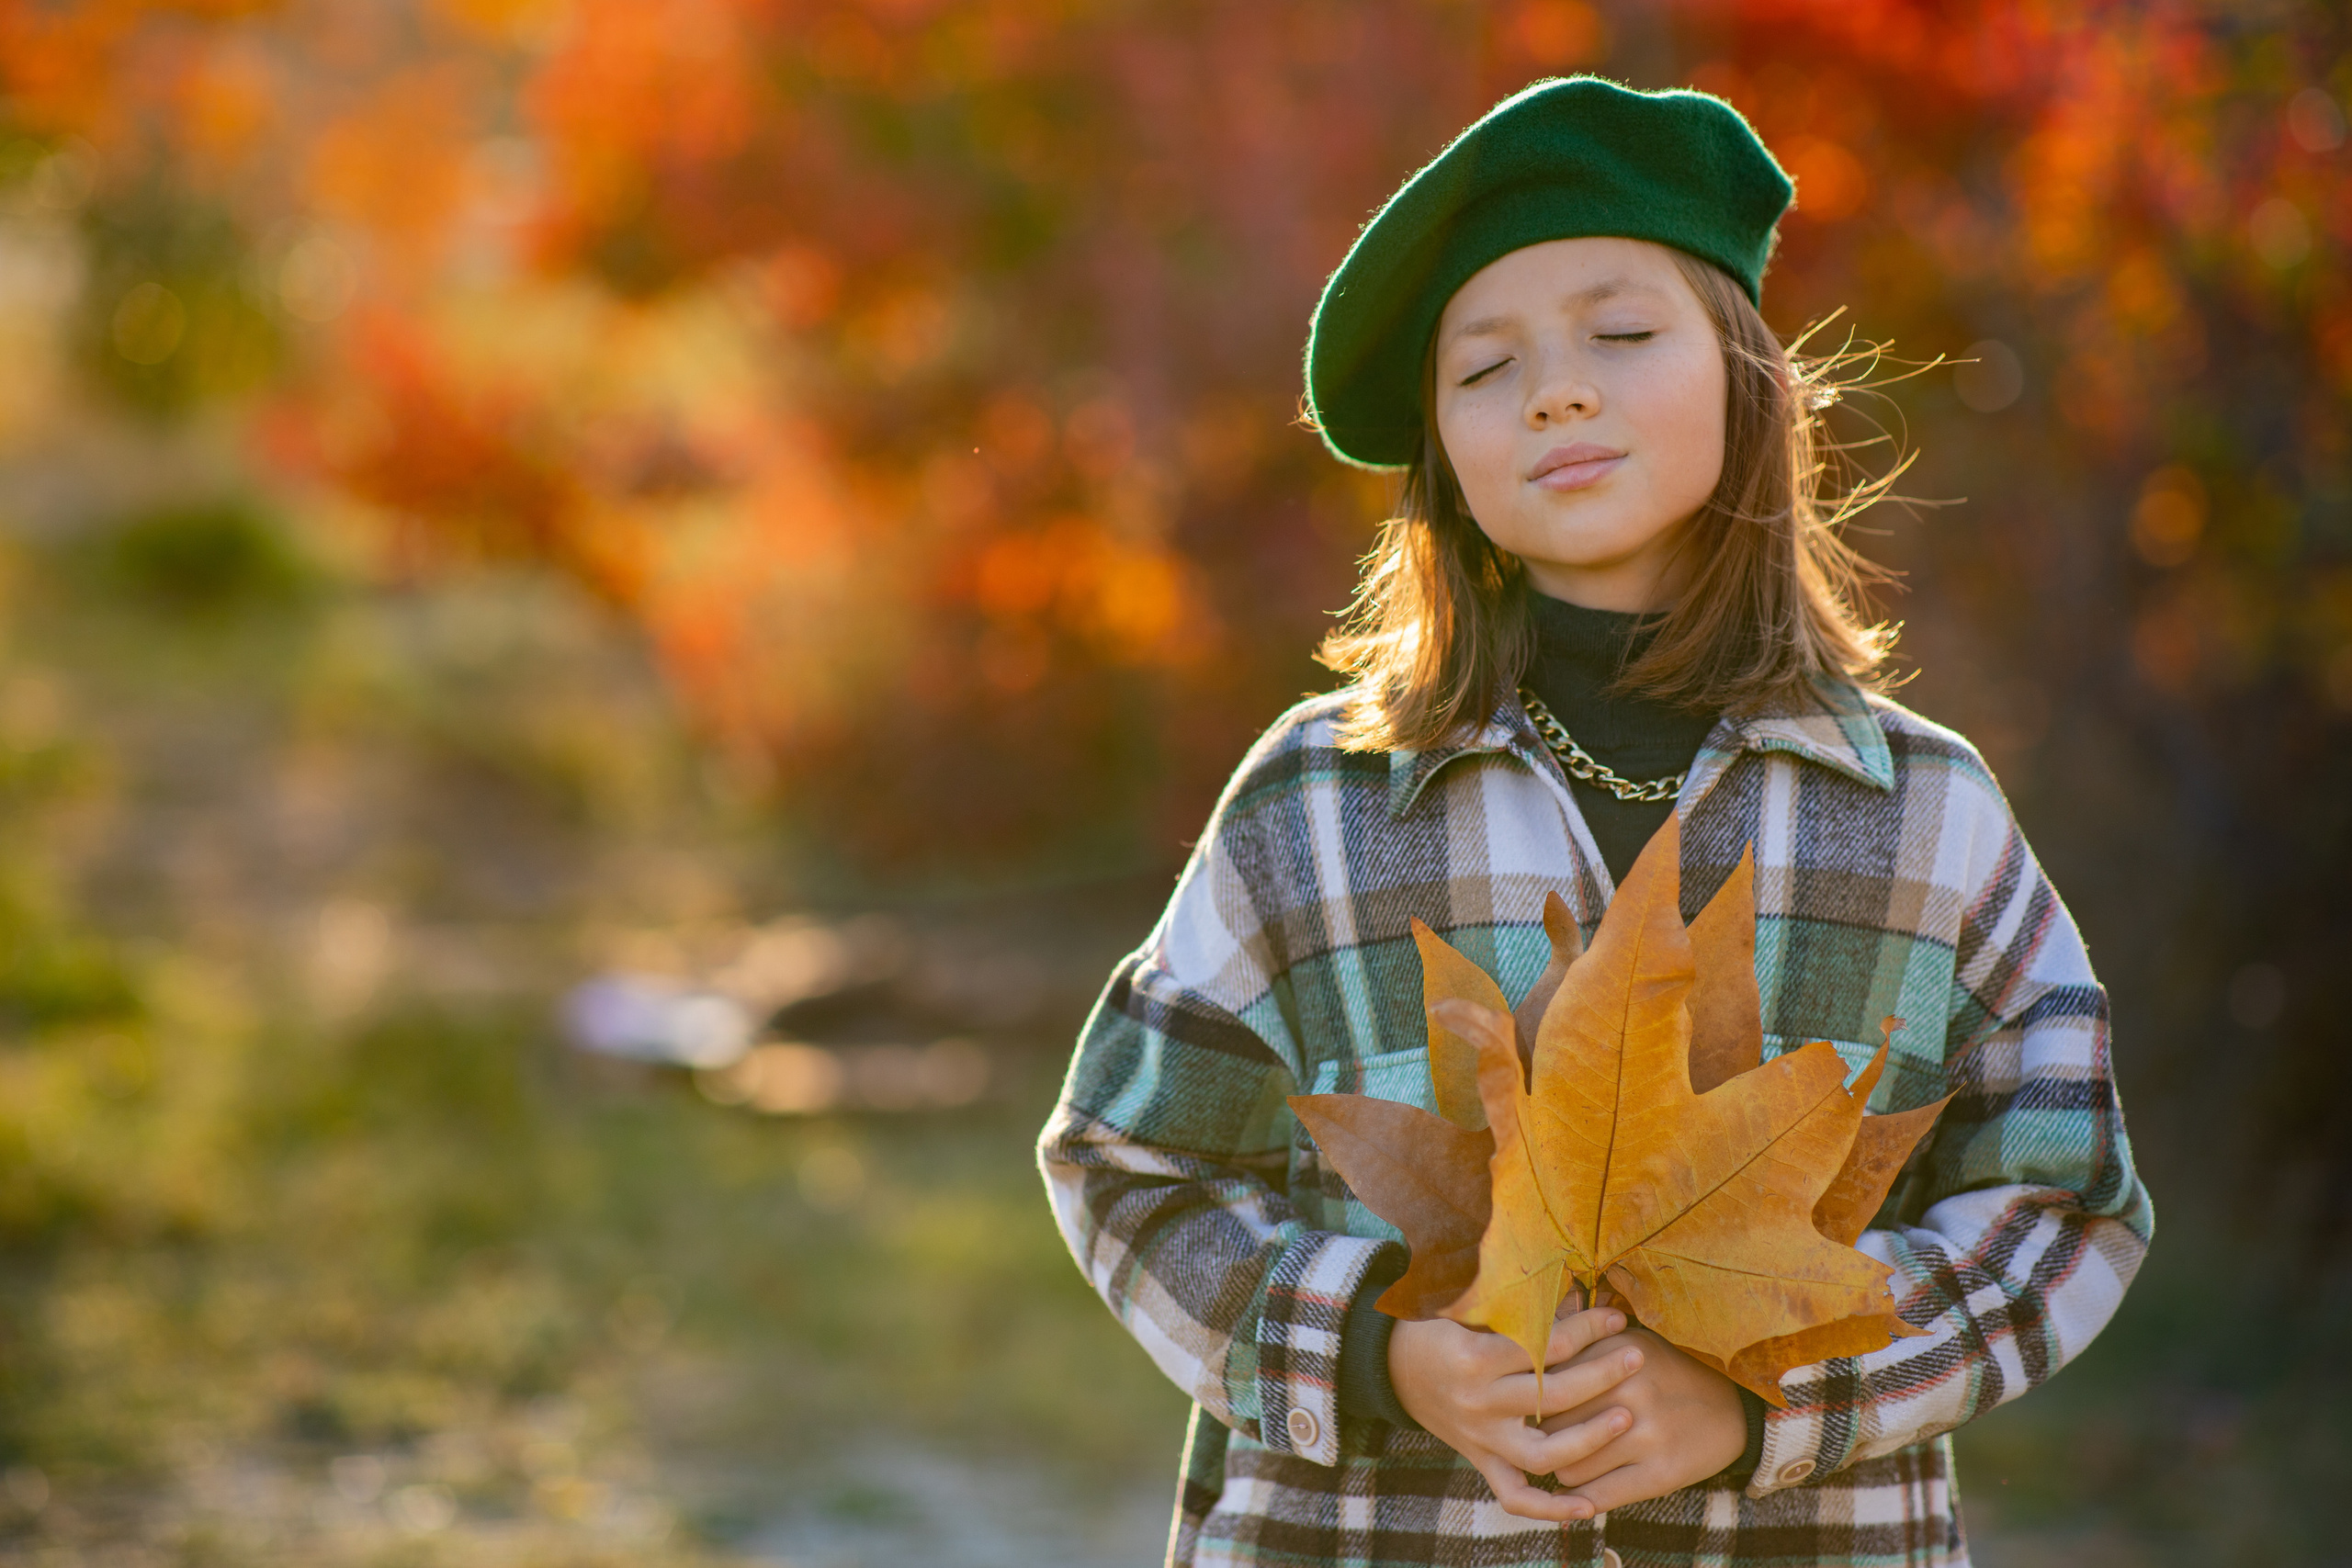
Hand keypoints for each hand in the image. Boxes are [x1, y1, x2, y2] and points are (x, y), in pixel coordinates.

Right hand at [1388, 1306, 1643, 1521]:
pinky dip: (1551, 1509)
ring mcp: (1481, 1438)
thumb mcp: (1468, 1308)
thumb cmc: (1436, 1327)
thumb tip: (1578, 1292)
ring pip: (1542, 1454)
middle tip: (1636, 1358)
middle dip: (1602, 1374)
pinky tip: (1590, 1506)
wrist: (1391, 1368)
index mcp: (1475, 1358)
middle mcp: (1479, 1403)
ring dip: (1588, 1439)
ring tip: (1626, 1418)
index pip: (1544, 1345)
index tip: (1616, 1316)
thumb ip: (1519, 1308)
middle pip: (1552, 1395)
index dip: (1586, 1328)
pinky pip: (1516, 1496)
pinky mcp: (1480, 1461)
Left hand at [1537, 1325, 1747, 1513]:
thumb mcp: (1629, 1342)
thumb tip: (1526, 1355)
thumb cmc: (1667, 1372)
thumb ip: (1581, 1344)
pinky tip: (1582, 1490)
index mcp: (1615, 1353)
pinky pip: (1598, 1495)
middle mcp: (1629, 1390)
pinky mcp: (1661, 1473)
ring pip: (1567, 1464)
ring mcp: (1646, 1434)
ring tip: (1570, 1461)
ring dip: (1563, 1467)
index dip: (1534, 1399)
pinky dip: (1582, 1497)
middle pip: (1551, 1425)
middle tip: (1548, 1439)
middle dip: (1543, 1435)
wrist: (1734, 1408)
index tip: (1532, 1406)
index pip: (1546, 1382)